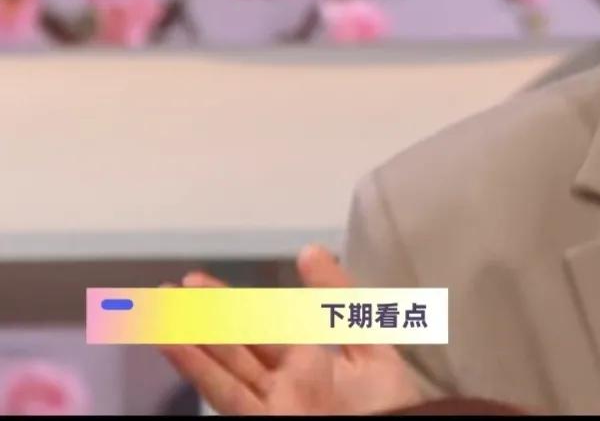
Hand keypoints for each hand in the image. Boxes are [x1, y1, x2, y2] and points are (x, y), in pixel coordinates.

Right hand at [159, 245, 420, 414]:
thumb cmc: (392, 407)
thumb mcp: (373, 344)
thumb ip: (340, 300)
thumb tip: (309, 251)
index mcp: (312, 361)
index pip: (264, 325)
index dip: (232, 302)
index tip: (197, 280)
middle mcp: (284, 381)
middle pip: (234, 344)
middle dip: (201, 318)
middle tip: (164, 291)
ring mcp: (271, 402)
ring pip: (220, 365)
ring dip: (186, 338)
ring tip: (151, 310)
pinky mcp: (262, 420)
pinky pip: (224, 393)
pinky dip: (195, 366)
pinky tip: (170, 342)